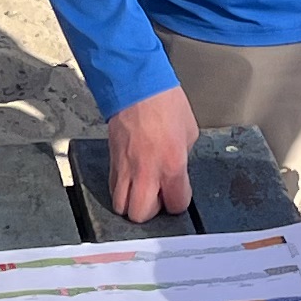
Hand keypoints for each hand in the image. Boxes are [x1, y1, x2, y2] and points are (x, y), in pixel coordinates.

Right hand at [105, 85, 198, 219]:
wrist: (136, 85)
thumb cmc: (164, 102)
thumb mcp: (188, 131)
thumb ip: (183, 157)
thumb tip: (178, 169)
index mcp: (172, 165)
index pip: (176, 204)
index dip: (177, 201)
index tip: (177, 193)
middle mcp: (146, 172)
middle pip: (141, 215)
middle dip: (151, 210)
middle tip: (157, 196)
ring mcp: (126, 168)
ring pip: (121, 206)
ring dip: (132, 202)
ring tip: (141, 190)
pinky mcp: (112, 161)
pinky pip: (113, 188)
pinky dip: (121, 189)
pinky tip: (130, 178)